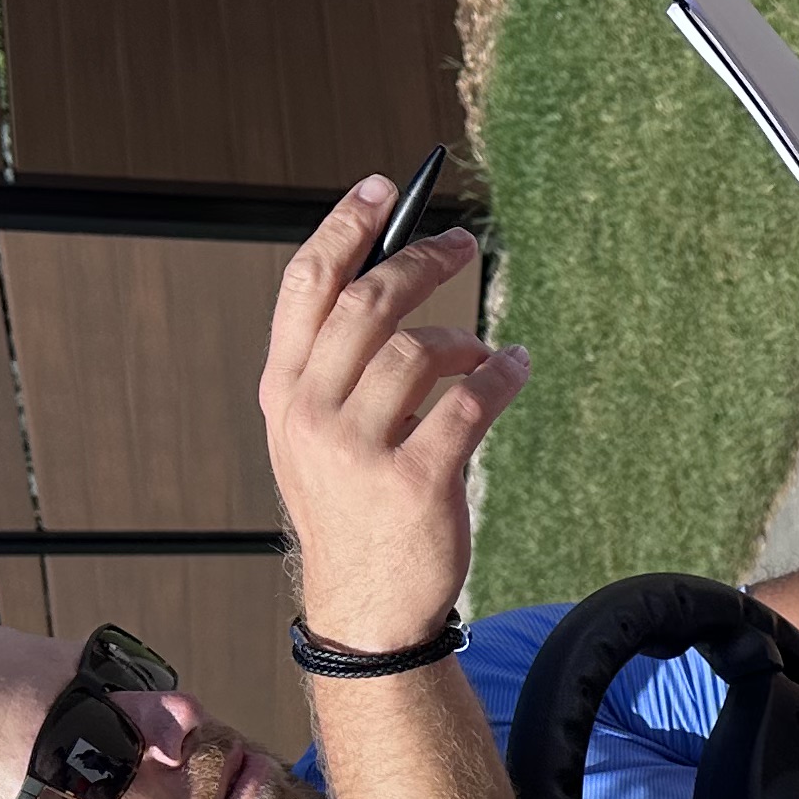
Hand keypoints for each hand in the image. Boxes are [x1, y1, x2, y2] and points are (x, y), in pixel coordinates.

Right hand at [260, 176, 530, 650]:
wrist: (366, 609)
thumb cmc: (350, 509)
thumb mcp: (315, 435)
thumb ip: (334, 365)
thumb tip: (390, 277)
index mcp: (283, 393)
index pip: (306, 288)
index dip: (345, 228)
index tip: (382, 189)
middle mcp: (312, 415)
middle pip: (369, 304)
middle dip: (421, 261)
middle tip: (461, 244)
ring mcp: (361, 451)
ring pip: (421, 350)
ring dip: (464, 338)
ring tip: (482, 351)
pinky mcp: (418, 482)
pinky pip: (471, 402)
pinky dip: (501, 374)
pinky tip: (515, 367)